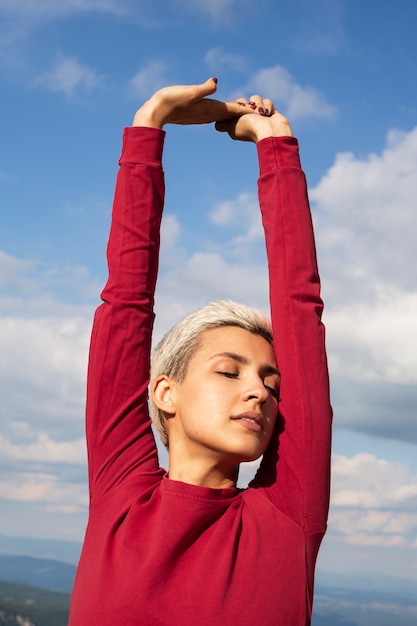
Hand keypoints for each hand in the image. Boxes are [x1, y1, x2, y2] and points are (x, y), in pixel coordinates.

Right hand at [132, 79, 255, 128]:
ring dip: (235, 112)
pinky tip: (224, 111)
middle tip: (259, 110)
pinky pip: (215, 114)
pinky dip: (224, 112)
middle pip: (231, 113)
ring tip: (245, 109)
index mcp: (210, 109)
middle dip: (244, 112)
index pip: (233, 109)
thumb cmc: (171, 101)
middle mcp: (208, 114)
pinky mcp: (195, 114)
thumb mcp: (189, 92)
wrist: (156, 113)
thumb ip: (204, 88)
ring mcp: (202, 116)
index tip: (261, 112)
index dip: (247, 110)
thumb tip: (215, 82)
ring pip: (224, 114)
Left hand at [215, 95, 292, 142]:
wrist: (269, 131)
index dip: (237, 106)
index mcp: (237, 122)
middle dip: (248, 106)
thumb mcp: (231, 127)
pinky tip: (268, 115)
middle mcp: (248, 119)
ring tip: (261, 115)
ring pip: (256, 99)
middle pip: (244, 102)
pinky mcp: (271, 112)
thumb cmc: (250, 129)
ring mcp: (260, 115)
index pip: (234, 106)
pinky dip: (267, 107)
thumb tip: (216, 124)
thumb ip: (223, 124)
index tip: (240, 110)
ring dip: (258, 106)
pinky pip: (267, 101)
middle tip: (251, 113)